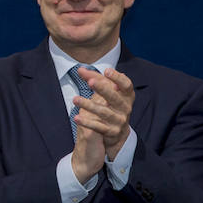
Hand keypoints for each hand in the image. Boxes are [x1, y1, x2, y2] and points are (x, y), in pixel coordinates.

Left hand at [70, 67, 134, 181]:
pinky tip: (76, 117)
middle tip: (90, 82)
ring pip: (104, 112)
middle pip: (115, 98)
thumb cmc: (110, 105)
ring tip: (75, 99)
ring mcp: (120, 121)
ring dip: (89, 105)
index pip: (126, 85)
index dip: (118, 78)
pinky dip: (87, 122)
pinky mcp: (112, 132)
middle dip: (103, 89)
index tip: (107, 71)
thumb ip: (93, 78)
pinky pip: (98, 126)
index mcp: (127, 96)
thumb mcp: (106, 91)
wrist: (116, 132)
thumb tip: (80, 69)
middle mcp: (126, 108)